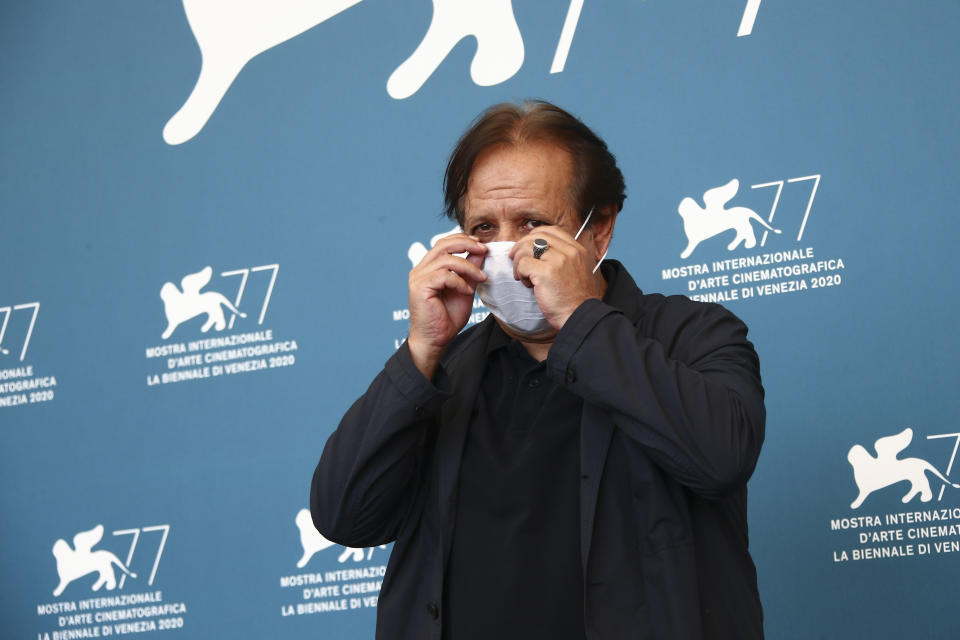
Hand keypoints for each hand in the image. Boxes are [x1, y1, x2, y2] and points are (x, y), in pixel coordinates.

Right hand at [407, 234, 486, 377]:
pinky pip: (444, 275)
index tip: (481, 245)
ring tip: (481, 278)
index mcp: (429, 268)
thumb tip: (480, 253)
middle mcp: (421, 270)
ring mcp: (418, 277)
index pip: (444, 243)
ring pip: (446, 259)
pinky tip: (467, 291)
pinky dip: (459, 281)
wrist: (436, 340)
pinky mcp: (420, 287)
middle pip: (443, 244)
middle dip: (466, 244)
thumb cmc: (447, 318)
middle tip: (484, 250)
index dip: (462, 240)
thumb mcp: (465, 289)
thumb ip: (470, 271)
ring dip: (468, 267)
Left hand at [509, 226, 603, 330]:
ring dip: (518, 262)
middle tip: (518, 262)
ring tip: (523, 276)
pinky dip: (520, 273)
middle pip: (535, 236)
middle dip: (521, 248)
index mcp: (578, 249)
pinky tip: (528, 284)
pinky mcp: (546, 272)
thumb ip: (563, 257)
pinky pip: (522, 263)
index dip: (534, 237)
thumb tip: (537, 248)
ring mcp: (558, 260)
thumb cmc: (575, 299)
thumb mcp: (576, 270)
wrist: (579, 316)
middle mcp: (570, 251)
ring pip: (526, 248)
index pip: (551, 230)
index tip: (528, 250)